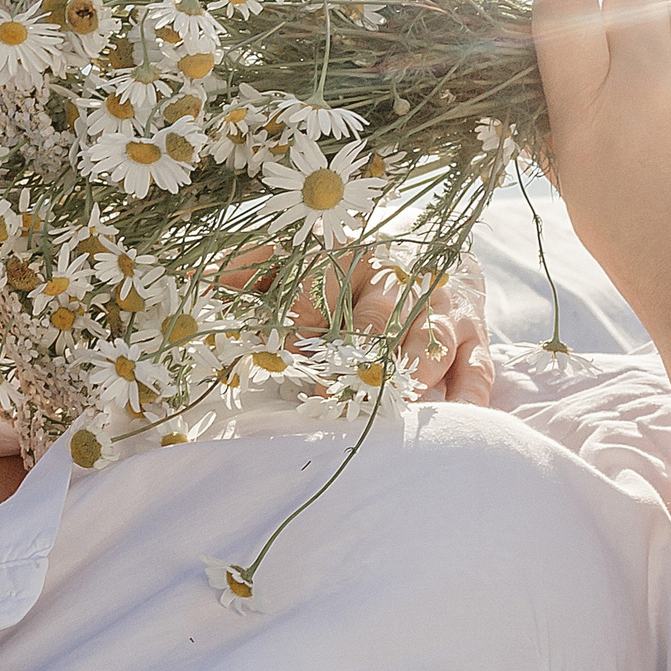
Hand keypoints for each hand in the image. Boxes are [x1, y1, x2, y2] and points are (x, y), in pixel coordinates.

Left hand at [217, 245, 495, 404]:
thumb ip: (243, 270)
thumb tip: (194, 284)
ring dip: (409, 383)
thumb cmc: (339, 263)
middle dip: (361, 364)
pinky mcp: (474, 334)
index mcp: (350, 251)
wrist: (426, 248)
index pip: (326, 286)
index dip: (307, 321)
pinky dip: (465, 397)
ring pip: (430, 345)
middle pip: (383, 320)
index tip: (295, 361)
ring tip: (387, 417)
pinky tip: (450, 422)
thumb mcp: (287, 255)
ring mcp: (442, 307)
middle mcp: (401, 276)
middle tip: (339, 403)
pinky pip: (476, 367)